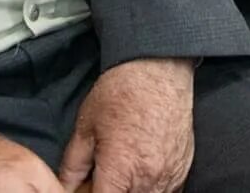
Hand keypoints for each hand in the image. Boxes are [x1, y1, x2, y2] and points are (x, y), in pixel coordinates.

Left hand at [58, 58, 194, 192]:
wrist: (158, 68)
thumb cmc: (122, 93)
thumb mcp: (86, 127)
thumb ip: (73, 166)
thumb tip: (66, 187)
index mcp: (121, 172)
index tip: (89, 190)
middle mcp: (148, 181)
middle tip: (103, 178)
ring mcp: (169, 177)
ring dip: (132, 192)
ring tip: (123, 174)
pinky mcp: (183, 170)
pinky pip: (166, 192)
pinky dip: (152, 189)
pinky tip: (141, 172)